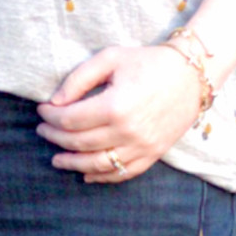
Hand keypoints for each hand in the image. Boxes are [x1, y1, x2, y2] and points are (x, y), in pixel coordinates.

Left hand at [36, 44, 201, 182]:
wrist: (192, 76)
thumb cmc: (149, 62)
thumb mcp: (111, 58)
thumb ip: (79, 79)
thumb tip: (55, 102)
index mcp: (115, 106)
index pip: (70, 120)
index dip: (51, 117)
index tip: (42, 110)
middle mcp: (128, 131)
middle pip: (79, 143)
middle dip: (55, 138)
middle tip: (43, 131)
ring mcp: (142, 147)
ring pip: (97, 165)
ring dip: (72, 164)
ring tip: (57, 159)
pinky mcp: (153, 154)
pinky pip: (123, 173)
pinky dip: (101, 177)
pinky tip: (86, 174)